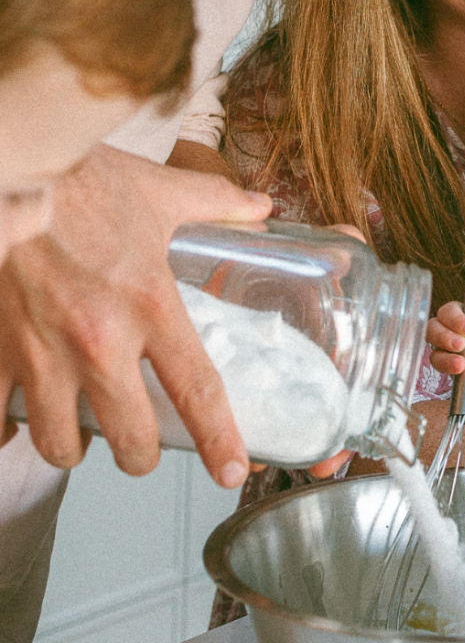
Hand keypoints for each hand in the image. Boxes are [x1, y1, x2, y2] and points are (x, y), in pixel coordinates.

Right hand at [0, 144, 271, 486]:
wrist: (14, 171)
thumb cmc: (83, 179)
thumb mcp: (161, 191)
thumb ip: (216, 203)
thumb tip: (261, 206)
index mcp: (150, 304)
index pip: (196, 389)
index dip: (218, 439)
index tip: (231, 471)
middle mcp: (98, 339)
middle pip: (129, 437)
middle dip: (140, 455)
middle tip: (142, 449)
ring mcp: (42, 351)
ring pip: (60, 441)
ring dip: (74, 448)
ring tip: (80, 437)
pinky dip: (5, 428)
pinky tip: (14, 422)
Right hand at [428, 303, 464, 388]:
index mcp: (461, 315)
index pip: (447, 313)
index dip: (454, 321)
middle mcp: (451, 334)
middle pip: (432, 333)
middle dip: (444, 339)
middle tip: (460, 346)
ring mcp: (451, 356)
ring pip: (437, 359)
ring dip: (449, 364)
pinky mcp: (459, 377)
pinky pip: (463, 380)